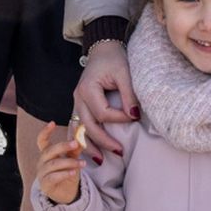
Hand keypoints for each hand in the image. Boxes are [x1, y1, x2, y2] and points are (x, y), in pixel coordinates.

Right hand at [35, 121, 84, 205]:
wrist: (67, 193)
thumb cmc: (67, 172)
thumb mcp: (72, 158)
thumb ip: (75, 147)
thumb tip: (80, 131)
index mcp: (47, 153)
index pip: (42, 140)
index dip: (45, 132)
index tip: (52, 123)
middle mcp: (42, 162)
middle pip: (49, 151)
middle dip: (63, 146)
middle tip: (75, 143)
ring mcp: (42, 174)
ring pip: (53, 164)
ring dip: (69, 162)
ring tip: (82, 163)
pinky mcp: (45, 185)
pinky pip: (54, 177)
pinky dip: (64, 173)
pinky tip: (73, 172)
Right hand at [72, 40, 138, 155]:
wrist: (102, 49)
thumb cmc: (114, 59)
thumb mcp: (124, 73)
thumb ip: (129, 94)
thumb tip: (134, 116)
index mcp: (88, 89)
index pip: (103, 113)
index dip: (119, 119)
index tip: (134, 117)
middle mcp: (78, 97)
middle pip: (88, 126)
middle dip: (103, 141)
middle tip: (120, 152)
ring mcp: (76, 102)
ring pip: (79, 130)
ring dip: (89, 146)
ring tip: (101, 161)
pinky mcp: (79, 105)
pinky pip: (77, 126)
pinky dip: (82, 140)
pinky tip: (88, 152)